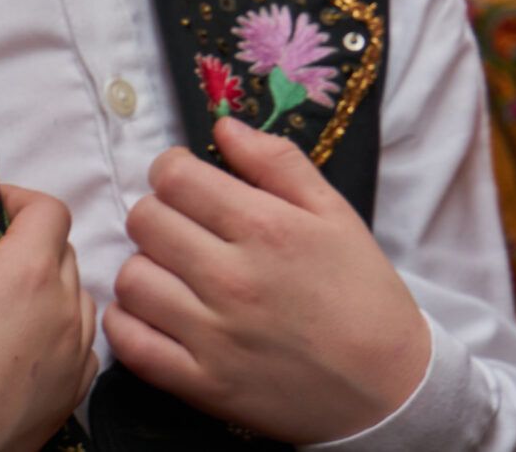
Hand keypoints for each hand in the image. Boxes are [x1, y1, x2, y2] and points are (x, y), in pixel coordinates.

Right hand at [0, 163, 99, 451]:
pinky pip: (79, 338)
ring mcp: (76, 349)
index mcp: (30, 268)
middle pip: (62, 247)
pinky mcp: (75, 387)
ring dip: (46, 285)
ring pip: (75, 292)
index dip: (17, 200)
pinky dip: (57, 328)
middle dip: (26, 241)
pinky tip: (18, 343)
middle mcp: (67, 304)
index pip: (49, 207)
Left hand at [105, 118, 431, 443]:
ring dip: (145, 267)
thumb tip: (222, 126)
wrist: (388, 389)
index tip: (186, 182)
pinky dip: (127, 323)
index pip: (173, 177)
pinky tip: (154, 314)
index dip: (171, 170)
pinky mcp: (202, 384)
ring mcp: (213, 336)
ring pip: (130, 278)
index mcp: (264, 228)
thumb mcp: (335, 213)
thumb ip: (277, 161)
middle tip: (183, 227)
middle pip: (144, 221)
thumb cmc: (363, 294)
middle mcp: (231, 278)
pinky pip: (130, 343)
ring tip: (173, 273)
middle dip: (158, 213)